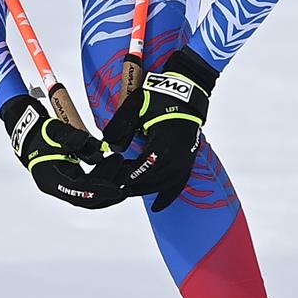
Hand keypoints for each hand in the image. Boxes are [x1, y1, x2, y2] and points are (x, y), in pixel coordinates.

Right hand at [0, 94, 120, 208]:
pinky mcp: (64, 182)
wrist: (25, 131)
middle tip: (125, 173)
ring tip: (122, 171)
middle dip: (108, 190)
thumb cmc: (40, 131)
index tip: (119, 188)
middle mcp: (55, 186)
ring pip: (86, 196)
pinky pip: (85, 190)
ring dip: (106, 187)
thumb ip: (78, 139)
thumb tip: (100, 151)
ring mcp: (58, 186)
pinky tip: (112, 173)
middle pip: (85, 198)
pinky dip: (100, 184)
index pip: (79, 190)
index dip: (100, 189)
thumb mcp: (57, 131)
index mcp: (51, 177)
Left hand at [102, 46, 216, 211]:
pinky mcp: (188, 158)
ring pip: (165, 184)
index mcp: (164, 142)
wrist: (187, 91)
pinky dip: (167, 196)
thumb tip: (109, 145)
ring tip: (129, 190)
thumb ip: (121, 125)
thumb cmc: (160, 96)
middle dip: (134, 185)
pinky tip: (157, 207)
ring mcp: (185, 158)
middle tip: (116, 187)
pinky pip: (179, 183)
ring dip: (146, 189)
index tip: (114, 179)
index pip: (144, 166)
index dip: (128, 175)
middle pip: (154, 179)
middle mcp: (178, 154)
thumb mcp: (136, 105)